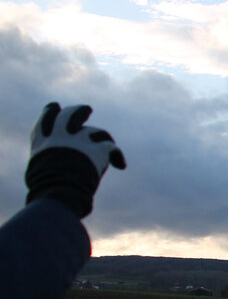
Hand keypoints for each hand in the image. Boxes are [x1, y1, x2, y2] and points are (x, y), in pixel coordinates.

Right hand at [25, 103, 125, 217]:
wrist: (58, 191)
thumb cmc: (46, 190)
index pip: (45, 120)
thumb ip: (45, 164)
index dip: (50, 112)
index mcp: (42, 143)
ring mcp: (79, 140)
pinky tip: (120, 165)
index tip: (54, 107)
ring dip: (103, 136)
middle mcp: (60, 136)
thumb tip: (48, 171)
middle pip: (70, 115)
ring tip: (108, 143)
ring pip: (96, 131)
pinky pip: (111, 148)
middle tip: (87, 109)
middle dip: (78, 110)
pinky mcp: (97, 149)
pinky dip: (117, 156)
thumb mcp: (37, 174)